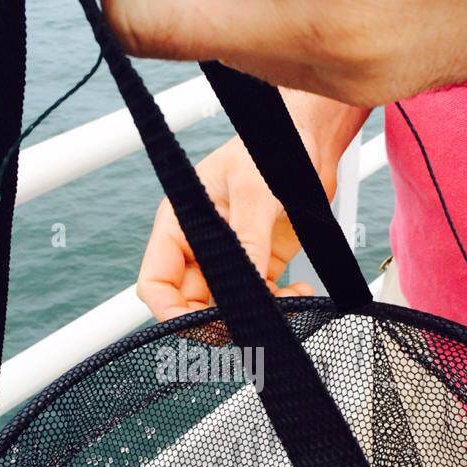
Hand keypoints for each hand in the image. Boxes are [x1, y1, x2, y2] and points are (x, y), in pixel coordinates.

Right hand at [136, 94, 366, 319]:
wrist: (310, 138)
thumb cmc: (269, 147)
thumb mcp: (254, 192)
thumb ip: (247, 241)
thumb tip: (244, 286)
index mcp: (180, 224)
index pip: (157, 282)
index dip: (170, 312)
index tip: (197, 327)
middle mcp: (199, 244)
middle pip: (193, 302)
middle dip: (219, 318)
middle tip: (248, 324)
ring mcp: (230, 256)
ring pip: (229, 305)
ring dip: (256, 312)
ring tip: (289, 302)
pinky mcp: (261, 261)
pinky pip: (261, 297)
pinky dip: (280, 303)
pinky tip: (300, 293)